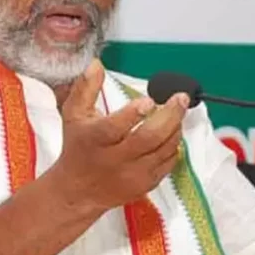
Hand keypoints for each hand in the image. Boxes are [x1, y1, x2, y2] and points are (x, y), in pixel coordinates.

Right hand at [52, 60, 189, 214]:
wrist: (79, 191)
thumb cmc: (78, 146)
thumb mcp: (73, 115)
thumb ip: (85, 88)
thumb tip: (97, 64)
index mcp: (95, 140)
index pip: (115, 128)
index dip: (133, 114)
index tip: (149, 100)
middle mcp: (114, 159)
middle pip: (148, 138)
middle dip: (169, 116)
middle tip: (181, 98)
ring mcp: (132, 175)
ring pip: (162, 150)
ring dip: (175, 128)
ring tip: (177, 110)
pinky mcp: (145, 185)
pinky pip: (168, 163)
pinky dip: (174, 145)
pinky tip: (172, 132)